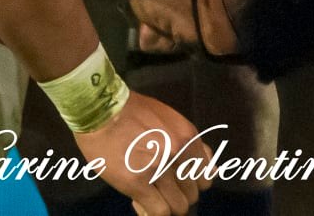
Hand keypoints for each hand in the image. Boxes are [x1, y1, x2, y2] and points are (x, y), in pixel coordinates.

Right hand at [74, 91, 212, 215]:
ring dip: (165, 205)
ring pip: (178, 207)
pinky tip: (138, 202)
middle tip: (159, 189)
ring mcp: (159, 169)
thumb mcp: (169, 119)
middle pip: (193, 195)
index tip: (176, 182)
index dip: (191, 184)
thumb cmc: (131, 111)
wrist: (100, 108)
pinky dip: (151, 212)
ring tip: (148, 196)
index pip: (206, 178)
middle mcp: (179, 154)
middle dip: (177, 195)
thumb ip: (189, 144)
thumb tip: (213, 167)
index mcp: (188, 137)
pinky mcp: (137, 182)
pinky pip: (159, 212)